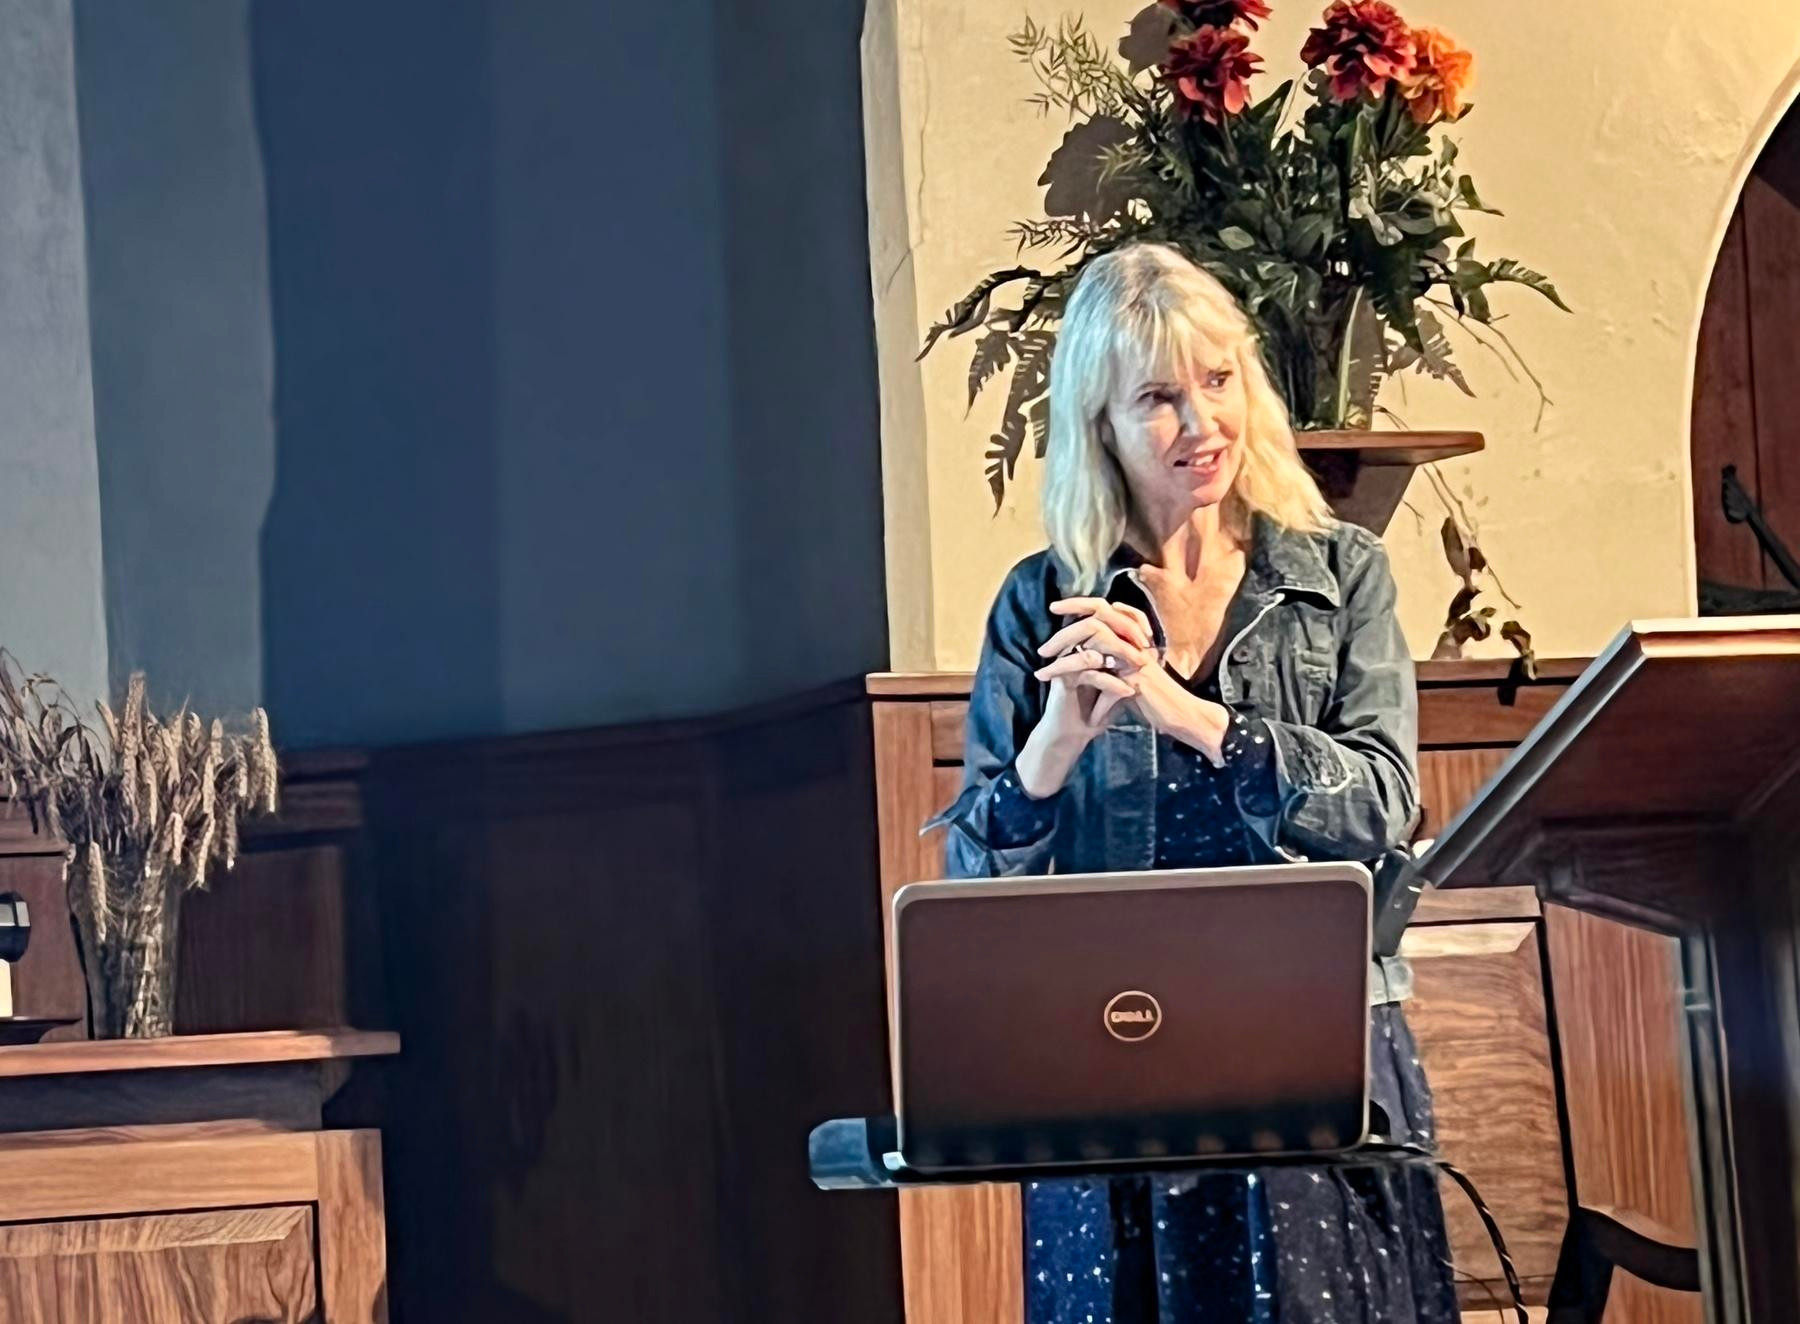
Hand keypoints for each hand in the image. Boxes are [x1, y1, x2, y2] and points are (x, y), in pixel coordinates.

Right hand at [1012, 601, 1149, 798]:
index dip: (1130, 622)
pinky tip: (1128, 692)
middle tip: (1146, 647)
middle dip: (1125, 632)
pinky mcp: (1062, 678)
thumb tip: (1151, 650)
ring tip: (1140, 666)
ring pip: (1093, 644)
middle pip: (1097, 623)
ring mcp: (1065, 660)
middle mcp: (1072, 647)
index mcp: (1084, 642)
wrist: (1073, 734)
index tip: (1151, 639)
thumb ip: (1128, 667)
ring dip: (1120, 653)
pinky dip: (1112, 682)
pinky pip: (1089, 672)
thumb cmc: (1096, 710)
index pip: (1106, 618)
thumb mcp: (1117, 685)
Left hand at [1038, 598, 1230, 763]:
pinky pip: (1098, 675)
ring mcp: (1135, 657)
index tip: (1055, 607)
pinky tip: (1059, 686)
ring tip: (1043, 669)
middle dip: (1064, 632)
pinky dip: (1076, 679)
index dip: (1079, 604)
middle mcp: (1134, 641)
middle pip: (1095, 620)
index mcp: (1133, 635)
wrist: (1179, 715)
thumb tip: (1087, 643)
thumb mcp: (1132, 671)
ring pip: (1093, 645)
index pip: (1104, 608)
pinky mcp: (1134, 678)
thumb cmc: (1155, 695)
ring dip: (1064, 658)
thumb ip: (1114, 655)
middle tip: (1042, 648)